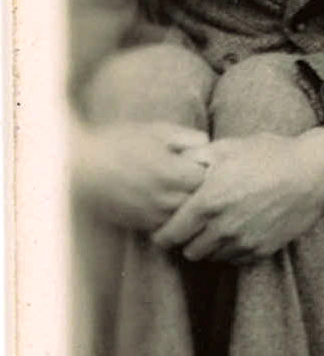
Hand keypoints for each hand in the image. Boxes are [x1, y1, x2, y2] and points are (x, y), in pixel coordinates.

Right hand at [71, 120, 209, 232]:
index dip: (208, 168)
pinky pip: (167, 226)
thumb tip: (207, 148)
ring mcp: (152, 215)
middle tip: (193, 176)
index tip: (201, 161)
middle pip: (200, 201)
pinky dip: (171, 217)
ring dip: (187, 205)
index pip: (208, 178)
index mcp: (172, 172)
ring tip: (179, 189)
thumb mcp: (157, 130)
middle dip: (201, 189)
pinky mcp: (140, 224)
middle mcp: (165, 198)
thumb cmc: (119, 141)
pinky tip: (164, 201)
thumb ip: (188, 137)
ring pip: (186, 218)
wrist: (82, 164)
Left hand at [151, 129, 323, 263]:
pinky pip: (235, 259)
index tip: (166, 228)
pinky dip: (232, 249)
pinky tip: (239, 230)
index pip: (170, 235)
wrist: (311, 171)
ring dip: (210, 246)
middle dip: (187, 240)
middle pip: (189, 251)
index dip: (163, 233)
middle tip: (193, 226)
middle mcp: (223, 228)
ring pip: (211, 257)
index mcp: (208, 203)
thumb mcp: (228, 147)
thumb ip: (194, 158)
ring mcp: (243, 242)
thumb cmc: (269, 155)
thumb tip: (171, 161)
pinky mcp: (261, 250)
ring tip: (218, 226)